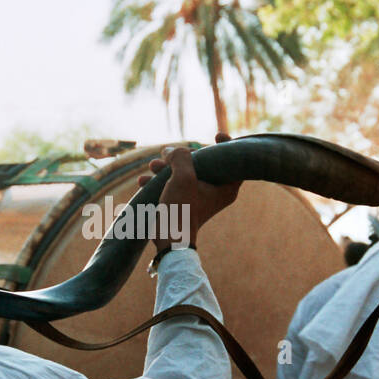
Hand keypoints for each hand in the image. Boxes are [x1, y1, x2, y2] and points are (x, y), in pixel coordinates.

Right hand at [137, 133, 241, 250]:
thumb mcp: (182, 178)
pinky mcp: (185, 205)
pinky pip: (175, 186)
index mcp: (226, 187)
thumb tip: (171, 151)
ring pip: (186, 174)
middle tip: (168, 154)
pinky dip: (161, 182)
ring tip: (152, 167)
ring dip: (167, 168)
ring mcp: (200, 199)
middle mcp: (216, 192)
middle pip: (206, 163)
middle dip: (183, 156)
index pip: (235, 160)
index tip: (216, 135)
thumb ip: (180, 157)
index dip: (228, 144)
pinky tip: (144, 181)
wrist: (168, 242)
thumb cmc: (180, 211)